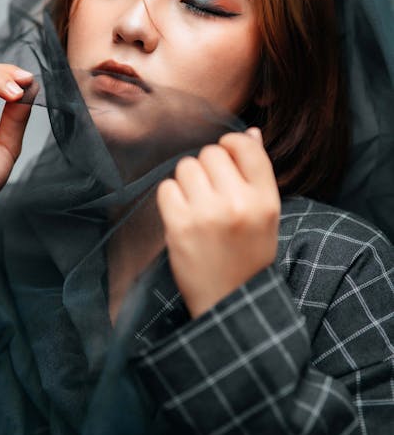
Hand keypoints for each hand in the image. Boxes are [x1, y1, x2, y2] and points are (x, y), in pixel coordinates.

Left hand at [156, 128, 279, 317]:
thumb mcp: (267, 216)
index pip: (244, 145)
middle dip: (207, 168)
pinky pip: (166, 187)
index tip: (226, 161)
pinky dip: (171, 198)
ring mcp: (207, 215)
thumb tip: (250, 132)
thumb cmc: (248, 255)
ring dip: (187, 181)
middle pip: (211, 153)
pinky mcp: (179, 226)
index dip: (231, 146)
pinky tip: (182, 215)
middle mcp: (238, 203)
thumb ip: (257, 174)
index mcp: (266, 200)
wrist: (230, 302)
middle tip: (211, 194)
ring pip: (186, 166)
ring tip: (197, 205)